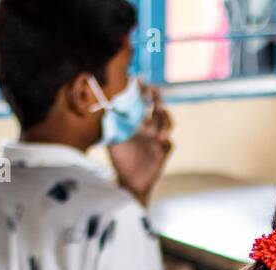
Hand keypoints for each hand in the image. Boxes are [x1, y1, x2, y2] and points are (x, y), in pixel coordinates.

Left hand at [107, 83, 173, 204]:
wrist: (129, 182)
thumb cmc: (120, 161)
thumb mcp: (112, 140)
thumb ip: (111, 124)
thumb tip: (106, 107)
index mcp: (138, 125)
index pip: (143, 103)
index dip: (143, 92)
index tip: (139, 80)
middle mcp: (150, 130)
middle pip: (157, 108)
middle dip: (156, 98)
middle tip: (152, 90)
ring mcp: (158, 141)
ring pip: (167, 122)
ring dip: (163, 117)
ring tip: (156, 114)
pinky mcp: (163, 153)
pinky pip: (169, 143)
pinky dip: (166, 140)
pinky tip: (160, 139)